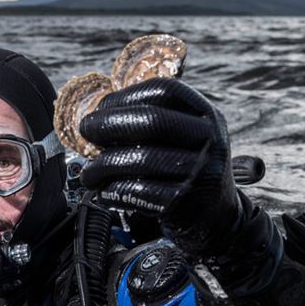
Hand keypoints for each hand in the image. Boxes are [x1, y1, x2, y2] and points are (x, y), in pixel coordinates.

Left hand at [79, 78, 238, 253]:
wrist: (217, 214)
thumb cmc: (186, 167)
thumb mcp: (185, 136)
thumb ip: (151, 121)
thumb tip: (97, 116)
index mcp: (205, 114)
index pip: (164, 91)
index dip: (125, 96)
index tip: (100, 109)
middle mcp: (208, 139)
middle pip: (151, 120)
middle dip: (108, 124)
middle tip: (86, 132)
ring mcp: (200, 171)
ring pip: (141, 159)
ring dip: (103, 165)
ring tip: (90, 172)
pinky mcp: (185, 202)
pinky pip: (139, 192)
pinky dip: (113, 190)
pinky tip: (104, 190)